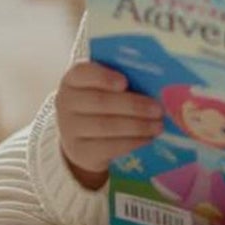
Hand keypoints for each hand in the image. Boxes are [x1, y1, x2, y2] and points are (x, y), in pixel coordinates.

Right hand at [56, 62, 163, 187]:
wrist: (83, 138)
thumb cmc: (102, 104)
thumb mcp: (106, 88)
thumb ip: (123, 82)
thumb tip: (157, 84)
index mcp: (73, 79)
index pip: (83, 73)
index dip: (104, 77)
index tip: (125, 82)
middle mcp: (66, 101)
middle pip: (100, 102)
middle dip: (133, 105)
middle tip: (158, 109)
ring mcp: (69, 128)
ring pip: (105, 126)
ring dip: (137, 126)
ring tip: (158, 126)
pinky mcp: (79, 151)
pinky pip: (108, 147)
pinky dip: (131, 142)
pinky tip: (148, 138)